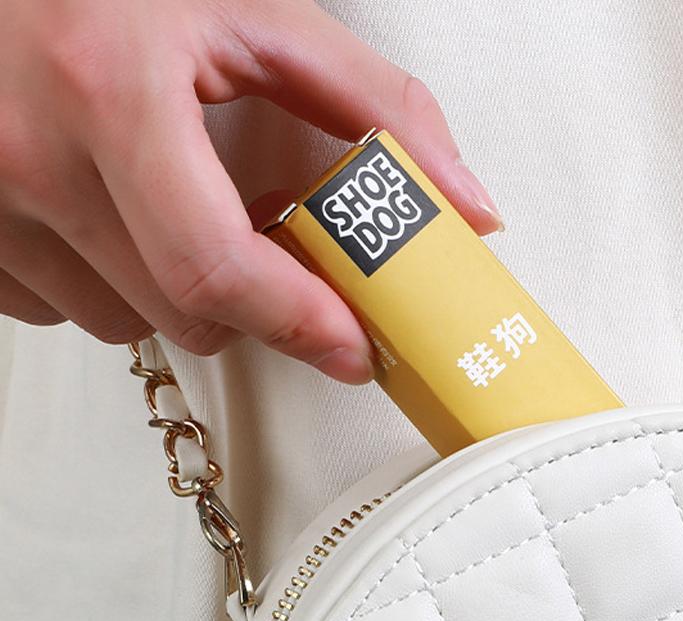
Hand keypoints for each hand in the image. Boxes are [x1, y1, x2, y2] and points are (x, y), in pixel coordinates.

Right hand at [0, 0, 502, 382]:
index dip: (300, 323)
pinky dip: (108, 280)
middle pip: (188, 314)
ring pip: (126, 325)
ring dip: (174, 288)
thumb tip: (462, 204)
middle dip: (250, 298)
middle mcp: (28, 158)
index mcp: (107, 91)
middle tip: (267, 243)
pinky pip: (61, 312)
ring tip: (174, 206)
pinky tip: (114, 216)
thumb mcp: (252, 13)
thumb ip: (373, 105)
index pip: (218, 268)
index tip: (353, 348)